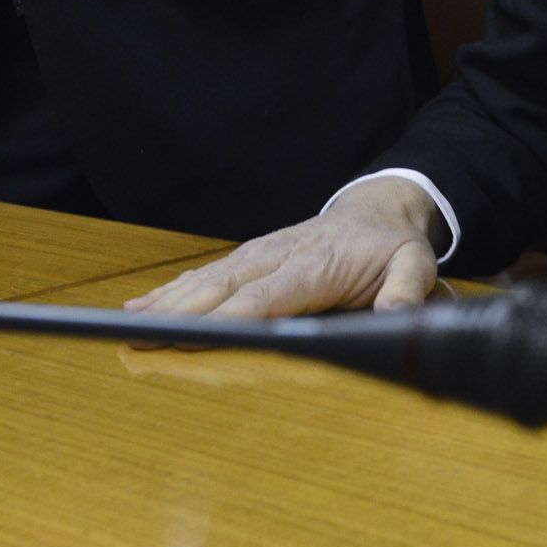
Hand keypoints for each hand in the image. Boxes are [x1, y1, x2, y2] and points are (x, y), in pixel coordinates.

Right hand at [126, 176, 443, 320]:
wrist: (377, 208)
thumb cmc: (392, 246)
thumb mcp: (415, 265)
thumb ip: (406, 290)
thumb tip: (394, 315)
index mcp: (316, 266)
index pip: (267, 296)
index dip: (231, 317)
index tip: (195, 336)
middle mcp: (279, 256)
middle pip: (224, 288)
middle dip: (183, 313)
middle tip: (143, 338)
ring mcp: (260, 254)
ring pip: (207, 278)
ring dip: (169, 302)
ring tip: (130, 324)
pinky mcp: (250, 257)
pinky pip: (207, 274)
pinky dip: (174, 289)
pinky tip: (144, 305)